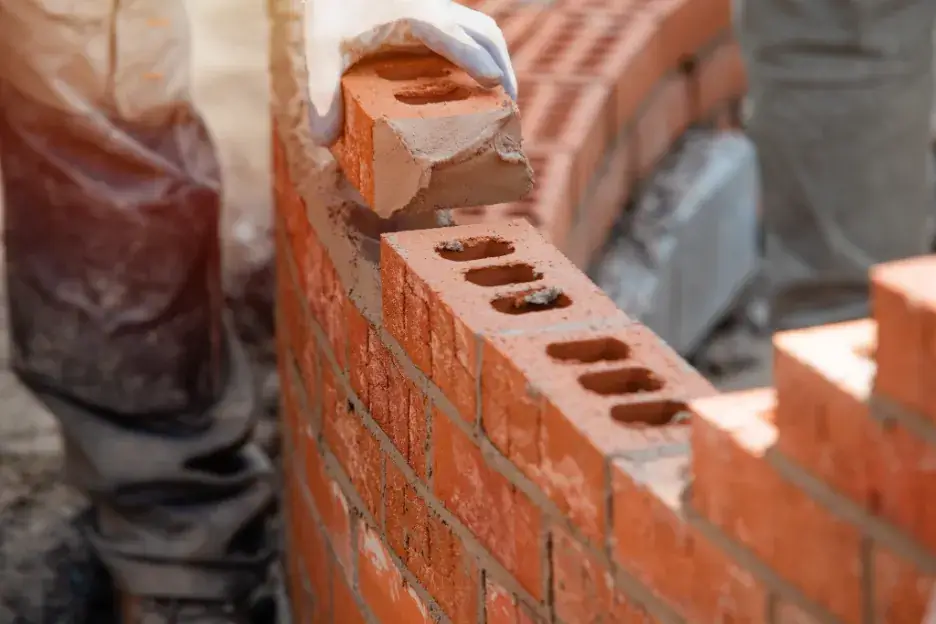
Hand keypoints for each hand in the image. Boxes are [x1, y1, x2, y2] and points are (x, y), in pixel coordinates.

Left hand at [303, 0, 517, 145]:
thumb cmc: (331, 5)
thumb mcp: (320, 46)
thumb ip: (322, 92)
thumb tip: (325, 142)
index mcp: (416, 16)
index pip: (458, 39)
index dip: (478, 63)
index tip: (497, 87)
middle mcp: (435, 8)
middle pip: (486, 35)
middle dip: (503, 69)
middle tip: (508, 108)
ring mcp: (438, 7)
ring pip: (483, 29)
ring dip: (496, 60)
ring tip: (500, 97)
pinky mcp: (434, 11)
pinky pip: (469, 30)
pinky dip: (479, 53)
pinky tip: (471, 80)